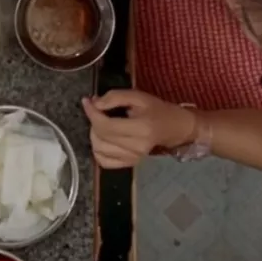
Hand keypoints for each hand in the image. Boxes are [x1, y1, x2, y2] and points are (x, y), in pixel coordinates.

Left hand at [81, 90, 195, 168]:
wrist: (174, 128)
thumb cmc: (156, 110)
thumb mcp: (138, 96)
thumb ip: (115, 97)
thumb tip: (94, 103)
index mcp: (141, 129)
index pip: (105, 125)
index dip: (92, 113)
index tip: (87, 102)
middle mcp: (137, 147)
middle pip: (101, 137)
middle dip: (93, 121)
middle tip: (98, 110)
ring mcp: (134, 158)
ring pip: (99, 149)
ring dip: (94, 134)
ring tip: (102, 123)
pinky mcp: (130, 164)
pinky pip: (104, 162)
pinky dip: (99, 150)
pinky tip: (104, 139)